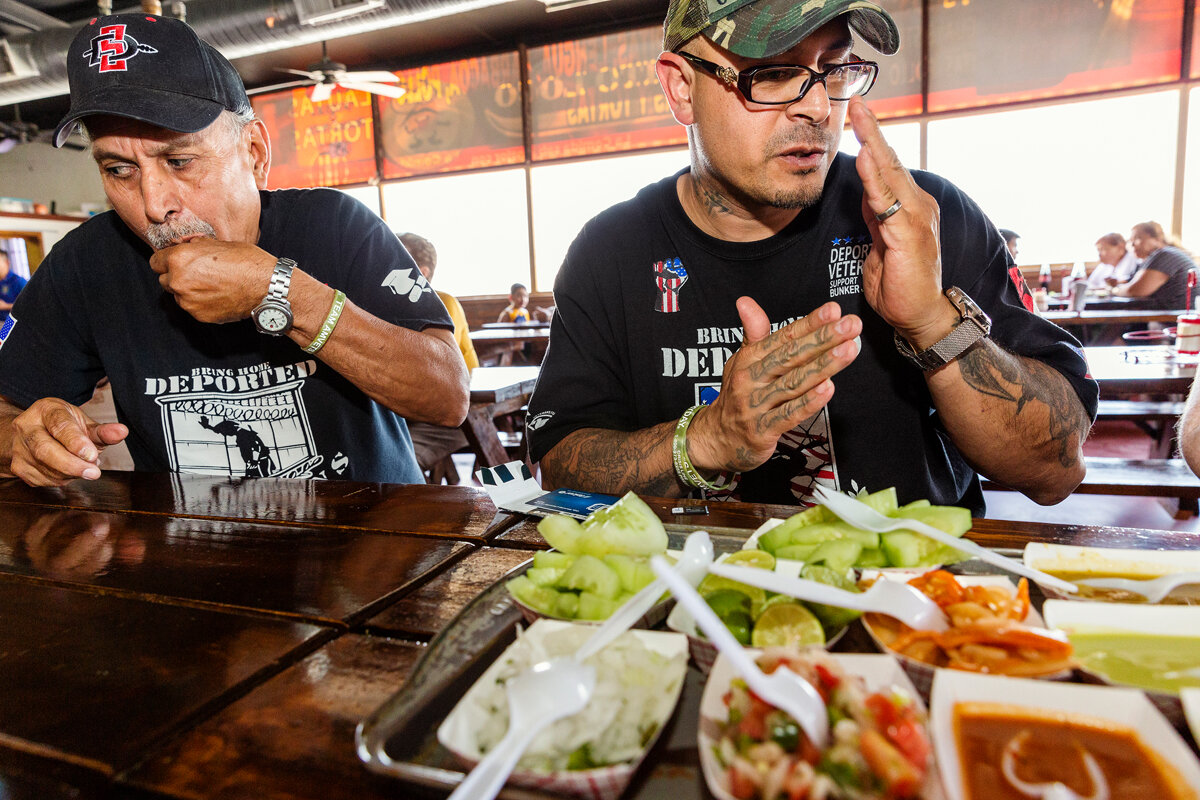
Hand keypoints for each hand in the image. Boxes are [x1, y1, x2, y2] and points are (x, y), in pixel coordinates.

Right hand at [9, 398, 127, 486]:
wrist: (34, 433)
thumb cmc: (64, 427)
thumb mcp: (84, 424)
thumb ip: (102, 431)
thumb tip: (122, 432)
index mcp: (45, 410)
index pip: (59, 426)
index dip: (75, 441)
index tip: (92, 455)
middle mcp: (27, 427)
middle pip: (45, 450)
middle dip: (72, 464)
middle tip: (94, 472)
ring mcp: (19, 448)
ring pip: (46, 469)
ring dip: (71, 473)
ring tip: (86, 467)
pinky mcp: (18, 467)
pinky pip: (44, 479)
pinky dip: (62, 479)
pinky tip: (70, 471)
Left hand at [149, 240, 276, 323]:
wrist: (266, 287)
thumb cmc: (247, 262)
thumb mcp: (218, 243)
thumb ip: (196, 247)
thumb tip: (188, 247)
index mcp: (179, 259)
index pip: (155, 261)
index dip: (167, 260)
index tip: (176, 262)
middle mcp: (178, 281)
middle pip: (164, 280)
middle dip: (176, 276)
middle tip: (197, 273)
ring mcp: (188, 301)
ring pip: (178, 295)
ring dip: (188, 290)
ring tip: (211, 285)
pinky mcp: (199, 315)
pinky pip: (192, 307)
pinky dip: (200, 303)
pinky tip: (217, 295)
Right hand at [687, 298, 860, 472]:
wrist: (715, 439)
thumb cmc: (737, 396)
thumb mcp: (741, 361)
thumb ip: (753, 333)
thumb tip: (745, 301)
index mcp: (749, 360)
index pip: (783, 337)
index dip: (809, 323)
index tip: (833, 310)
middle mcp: (751, 379)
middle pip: (791, 356)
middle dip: (823, 339)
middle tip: (850, 325)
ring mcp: (756, 405)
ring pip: (793, 383)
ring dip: (823, 366)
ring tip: (848, 350)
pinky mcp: (763, 431)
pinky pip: (788, 414)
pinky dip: (809, 402)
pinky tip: (828, 388)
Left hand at [848, 97, 954, 347]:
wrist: (919, 315)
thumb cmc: (900, 282)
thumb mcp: (880, 242)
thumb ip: (875, 215)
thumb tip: (866, 191)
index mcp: (909, 206)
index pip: (887, 167)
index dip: (873, 140)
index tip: (858, 115)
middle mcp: (918, 205)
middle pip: (890, 162)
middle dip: (873, 131)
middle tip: (858, 103)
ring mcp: (916, 218)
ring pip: (890, 175)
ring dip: (873, 145)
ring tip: (860, 119)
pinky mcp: (909, 235)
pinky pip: (886, 202)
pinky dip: (874, 179)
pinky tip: (865, 158)